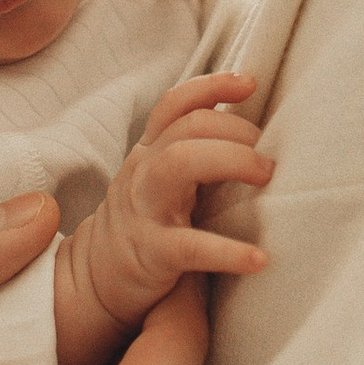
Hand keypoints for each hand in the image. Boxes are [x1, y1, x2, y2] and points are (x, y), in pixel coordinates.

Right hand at [59, 73, 272, 347]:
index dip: (212, 86)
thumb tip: (255, 131)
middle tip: (268, 160)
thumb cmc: (144, 225)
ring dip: (231, 160)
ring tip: (266, 177)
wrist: (94, 281)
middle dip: (235, 131)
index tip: (250, 83)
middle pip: (186, 128)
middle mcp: (144, 172)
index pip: (174, 105)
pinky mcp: (152, 252)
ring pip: (180, 163)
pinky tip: (259, 259)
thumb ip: (192, 153)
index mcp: (149, 152)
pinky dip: (229, 252)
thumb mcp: (158, 179)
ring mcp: (145, 209)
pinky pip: (191, 246)